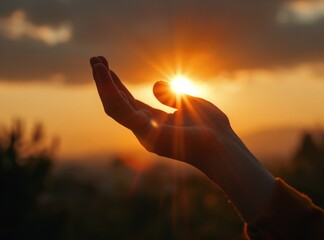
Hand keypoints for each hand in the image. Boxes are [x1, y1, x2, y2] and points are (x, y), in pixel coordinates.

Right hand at [90, 56, 236, 172]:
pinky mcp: (146, 133)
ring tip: (95, 62)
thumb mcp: (189, 103)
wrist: (222, 146)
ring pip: (114, 106)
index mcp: (154, 122)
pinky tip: (103, 73)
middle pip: (118, 103)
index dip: (117, 85)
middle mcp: (145, 129)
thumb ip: (170, 96)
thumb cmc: (210, 128)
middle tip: (95, 59)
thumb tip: (154, 85)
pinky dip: (110, 91)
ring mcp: (144, 133)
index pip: (129, 102)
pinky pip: (121, 110)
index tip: (107, 66)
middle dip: (105, 82)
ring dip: (103, 84)